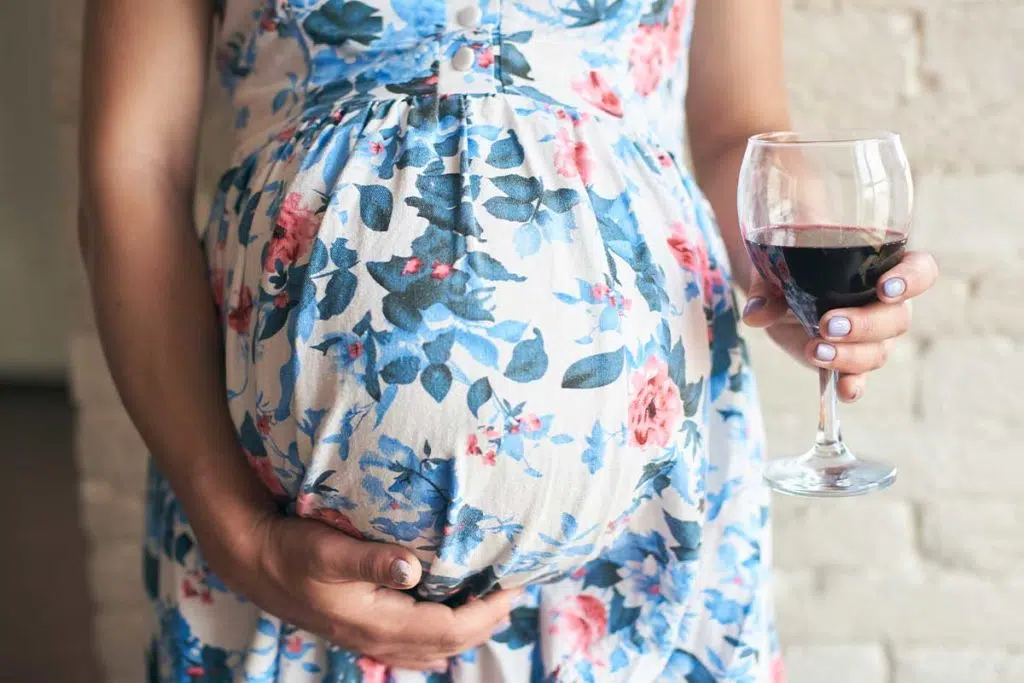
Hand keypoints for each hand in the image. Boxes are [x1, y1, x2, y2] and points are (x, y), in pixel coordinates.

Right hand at [207, 511, 518, 671]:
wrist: (252, 559)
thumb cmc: (291, 549)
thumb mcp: (328, 550)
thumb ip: (371, 559)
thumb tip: (413, 567)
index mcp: (376, 620)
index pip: (446, 628)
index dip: (485, 613)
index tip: (513, 589)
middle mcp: (375, 637)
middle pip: (444, 643)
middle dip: (484, 622)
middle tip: (515, 595)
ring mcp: (366, 637)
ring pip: (428, 649)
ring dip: (464, 632)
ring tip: (492, 610)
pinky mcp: (359, 628)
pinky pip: (409, 647)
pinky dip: (437, 640)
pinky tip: (444, 631)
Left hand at [741, 251, 938, 401]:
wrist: (778, 295)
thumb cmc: (793, 270)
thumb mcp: (780, 271)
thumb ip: (769, 289)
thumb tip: (756, 314)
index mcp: (882, 267)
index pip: (920, 271)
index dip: (911, 281)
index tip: (885, 289)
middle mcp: (886, 305)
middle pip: (897, 319)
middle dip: (863, 325)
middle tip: (827, 325)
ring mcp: (873, 338)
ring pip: (879, 351)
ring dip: (849, 355)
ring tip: (816, 350)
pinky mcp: (850, 362)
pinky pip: (859, 377)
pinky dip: (852, 385)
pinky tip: (843, 391)